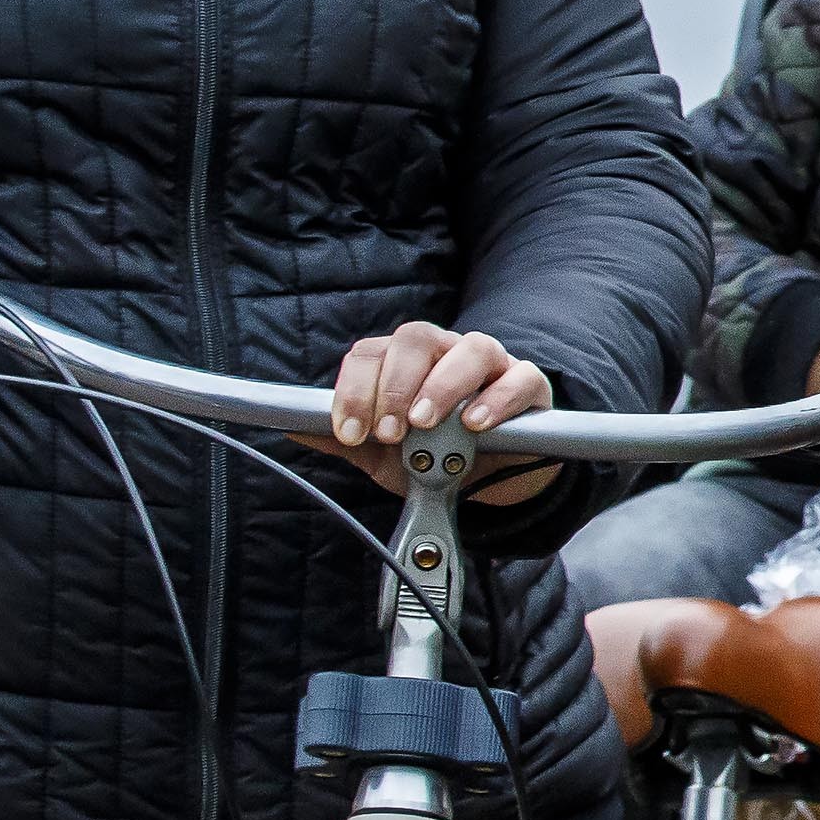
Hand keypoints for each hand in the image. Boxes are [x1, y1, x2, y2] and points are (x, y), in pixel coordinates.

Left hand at [308, 322, 557, 503]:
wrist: (486, 481)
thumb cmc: (433, 456)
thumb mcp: (382, 454)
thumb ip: (345, 438)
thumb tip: (292, 424)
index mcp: (404, 363)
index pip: (371, 352)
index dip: (355, 389)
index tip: (352, 431)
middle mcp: (445, 353)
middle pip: (416, 338)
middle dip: (394, 385)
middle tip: (389, 431)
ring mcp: (490, 364)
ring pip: (470, 348)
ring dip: (442, 385)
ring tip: (426, 422)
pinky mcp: (528, 384)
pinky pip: (519, 377)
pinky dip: (497, 398)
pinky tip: (476, 424)